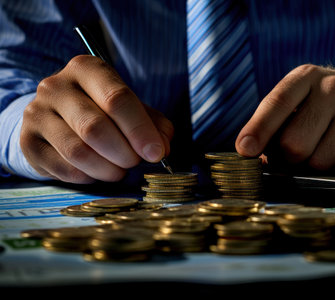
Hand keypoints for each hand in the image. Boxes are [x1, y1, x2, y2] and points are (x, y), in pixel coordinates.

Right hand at [20, 55, 173, 183]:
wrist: (56, 117)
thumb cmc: (100, 110)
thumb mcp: (129, 108)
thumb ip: (151, 124)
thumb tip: (162, 146)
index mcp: (87, 69)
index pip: (117, 99)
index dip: (140, 130)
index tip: (156, 153)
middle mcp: (56, 86)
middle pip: (95, 128)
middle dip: (124, 153)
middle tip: (135, 162)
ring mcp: (37, 114)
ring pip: (78, 151)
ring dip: (108, 169)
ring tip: (119, 170)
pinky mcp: (28, 142)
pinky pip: (65, 168)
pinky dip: (90, 177)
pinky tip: (98, 172)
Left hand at [236, 64, 334, 173]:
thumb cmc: (322, 107)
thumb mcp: (297, 102)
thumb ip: (272, 124)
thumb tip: (250, 153)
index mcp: (306, 77)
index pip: (277, 103)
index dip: (258, 130)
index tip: (245, 149)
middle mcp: (334, 88)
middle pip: (295, 144)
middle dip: (288, 158)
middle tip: (293, 154)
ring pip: (319, 163)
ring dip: (313, 167)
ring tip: (320, 150)